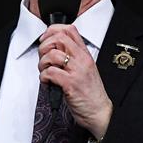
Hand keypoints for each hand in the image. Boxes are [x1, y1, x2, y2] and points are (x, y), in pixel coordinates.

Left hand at [38, 24, 112, 139]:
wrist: (100, 112)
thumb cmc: (90, 94)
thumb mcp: (84, 70)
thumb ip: (72, 58)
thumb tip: (53, 49)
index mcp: (84, 54)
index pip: (69, 30)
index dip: (53, 31)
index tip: (46, 39)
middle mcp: (81, 60)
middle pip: (59, 37)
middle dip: (45, 45)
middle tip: (43, 57)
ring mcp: (77, 71)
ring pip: (52, 55)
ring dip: (42, 63)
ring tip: (45, 72)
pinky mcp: (70, 84)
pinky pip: (50, 73)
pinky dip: (43, 77)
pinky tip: (48, 82)